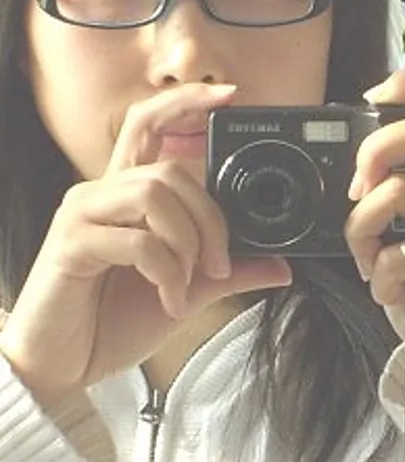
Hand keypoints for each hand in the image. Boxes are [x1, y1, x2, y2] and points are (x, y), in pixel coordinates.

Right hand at [0, 84, 291, 396]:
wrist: (66, 365)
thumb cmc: (115, 320)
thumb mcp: (188, 290)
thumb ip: (231, 272)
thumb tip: (282, 264)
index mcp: (127, 195)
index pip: (150, 125)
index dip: (186, 103)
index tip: (229, 96)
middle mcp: (102, 194)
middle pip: (170, 170)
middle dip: (211, 218)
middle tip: (221, 264)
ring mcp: (82, 214)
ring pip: (155, 194)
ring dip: (188, 243)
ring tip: (187, 284)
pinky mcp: (71, 244)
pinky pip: (137, 240)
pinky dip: (166, 272)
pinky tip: (169, 299)